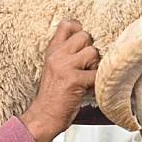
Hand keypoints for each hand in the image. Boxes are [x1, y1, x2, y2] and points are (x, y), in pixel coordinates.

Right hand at [20, 20, 98, 141]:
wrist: (43, 116)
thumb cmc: (52, 95)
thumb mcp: (53, 67)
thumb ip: (66, 52)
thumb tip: (88, 41)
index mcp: (52, 50)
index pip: (67, 24)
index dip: (80, 29)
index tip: (83, 43)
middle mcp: (57, 55)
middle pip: (85, 36)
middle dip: (90, 50)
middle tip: (87, 66)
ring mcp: (65, 66)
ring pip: (93, 52)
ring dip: (95, 66)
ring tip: (87, 78)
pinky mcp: (73, 80)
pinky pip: (96, 74)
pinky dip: (98, 82)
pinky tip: (90, 88)